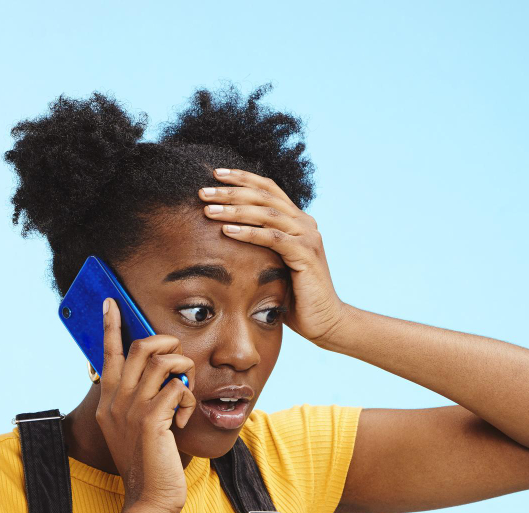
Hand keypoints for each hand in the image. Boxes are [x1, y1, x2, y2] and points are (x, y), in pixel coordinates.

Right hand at [95, 298, 197, 512]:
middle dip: (167, 343)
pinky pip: (178, 388)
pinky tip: (185, 418)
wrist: (150, 496)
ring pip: (163, 362)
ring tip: (186, 392)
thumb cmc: (149, 463)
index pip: (108, 355)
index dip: (110, 327)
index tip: (110, 303)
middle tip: (179, 358)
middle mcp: (116, 401)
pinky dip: (188, 399)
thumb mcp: (135, 428)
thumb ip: (140, 401)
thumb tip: (160, 375)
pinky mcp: (152, 420)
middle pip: (141, 347)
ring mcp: (132, 409)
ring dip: (184, 370)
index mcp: (109, 401)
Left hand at [198, 167, 348, 344]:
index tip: (215, 174)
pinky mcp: (306, 255)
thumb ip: (259, 248)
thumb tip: (226, 238)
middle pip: (264, 196)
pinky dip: (249, 233)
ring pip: (267, 213)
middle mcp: (304, 223)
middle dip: (231, 191)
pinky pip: (273, 238)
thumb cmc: (295, 299)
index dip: (242, 178)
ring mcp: (307, 237)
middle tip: (203, 191)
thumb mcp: (274, 266)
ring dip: (235, 209)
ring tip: (208, 210)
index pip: (268, 190)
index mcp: (297, 221)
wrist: (324, 322)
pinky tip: (228, 230)